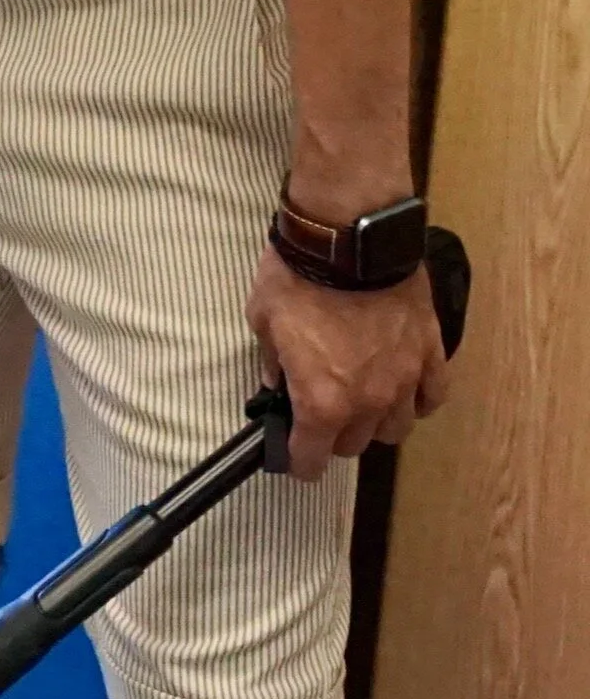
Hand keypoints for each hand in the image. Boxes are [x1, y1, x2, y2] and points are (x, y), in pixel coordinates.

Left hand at [245, 243, 450, 480]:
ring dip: (377, 421)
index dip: (299, 461)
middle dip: (334, 435)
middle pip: (355, 445)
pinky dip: (420, 398)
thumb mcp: (263, 319)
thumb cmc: (298, 277)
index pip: (311, 459)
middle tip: (322, 409)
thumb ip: (272, 361)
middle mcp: (367, 402)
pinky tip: (407, 388)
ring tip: (365, 398)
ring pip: (397, 427)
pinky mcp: (430, 352)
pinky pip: (434, 394)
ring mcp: (405, 379)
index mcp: (321, 401)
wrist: (349, 237)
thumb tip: (277, 383)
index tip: (294, 454)